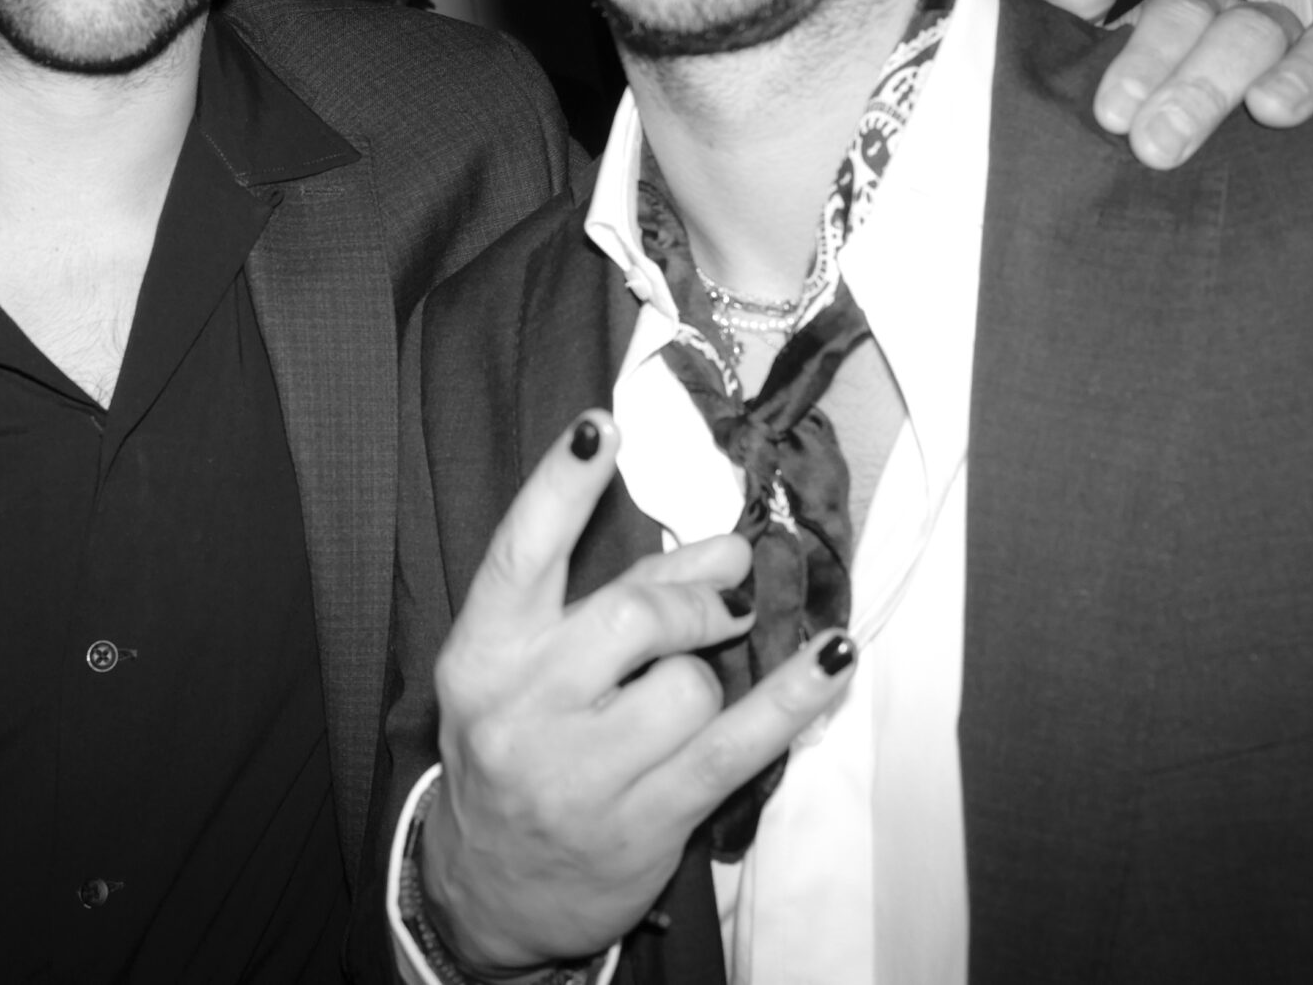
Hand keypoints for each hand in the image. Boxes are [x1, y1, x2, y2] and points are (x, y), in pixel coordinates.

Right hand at [418, 413, 853, 969]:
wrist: (492, 887)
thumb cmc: (521, 748)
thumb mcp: (535, 668)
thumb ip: (616, 598)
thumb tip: (724, 547)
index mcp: (480, 653)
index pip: (518, 553)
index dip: (561, 484)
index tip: (601, 425)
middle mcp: (519, 710)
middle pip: (632, 616)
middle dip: (691, 600)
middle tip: (718, 598)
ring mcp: (577, 775)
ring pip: (688, 684)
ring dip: (707, 676)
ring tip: (687, 695)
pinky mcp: (641, 823)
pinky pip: (738, 745)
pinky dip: (793, 695)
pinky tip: (832, 655)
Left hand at [1038, 0, 1312, 169]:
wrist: (1151, 205)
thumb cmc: (1123, 130)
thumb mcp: (1077, 82)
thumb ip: (1066, 25)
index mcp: (1193, 22)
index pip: (1183, 6)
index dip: (1150, 50)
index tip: (1114, 115)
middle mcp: (1259, 39)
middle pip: (1250, 28)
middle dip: (1204, 82)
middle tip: (1159, 146)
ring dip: (1305, 72)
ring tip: (1272, 113)